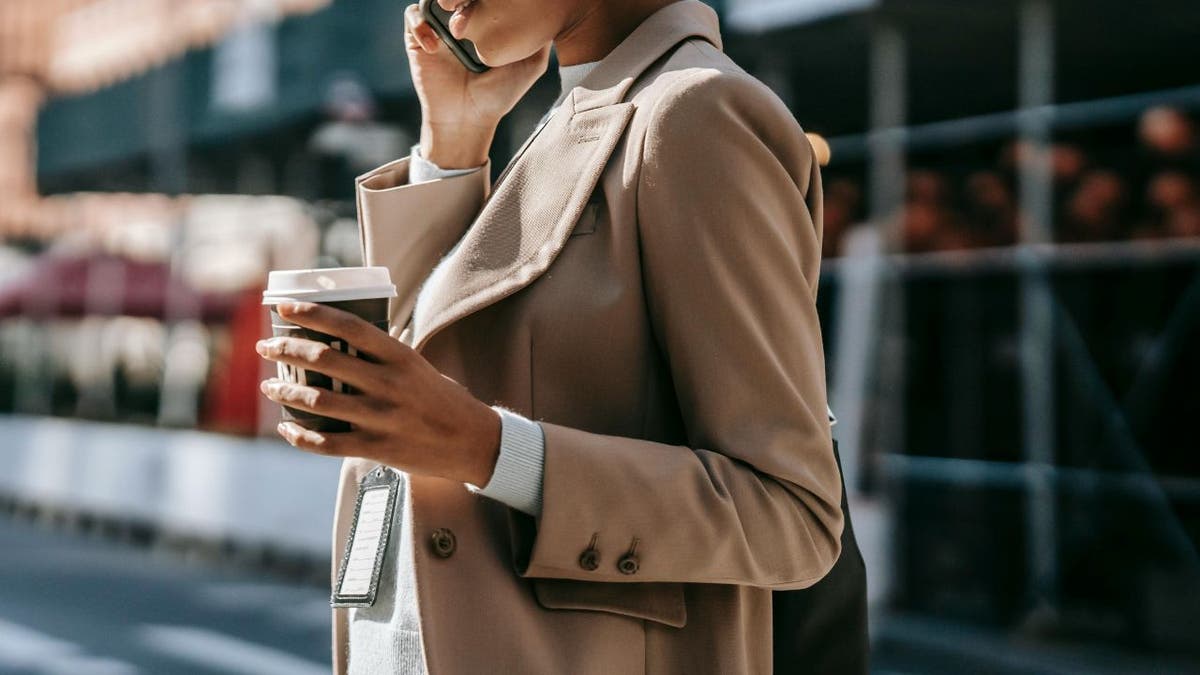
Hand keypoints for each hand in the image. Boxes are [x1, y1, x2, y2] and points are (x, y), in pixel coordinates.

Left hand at [255, 302, 501, 486]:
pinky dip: (300, 436)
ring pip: (319, 401)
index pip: (348, 326)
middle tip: (267, 348)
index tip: (283, 308)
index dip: (312, 314)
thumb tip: (340, 341)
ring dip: (287, 391)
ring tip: (271, 386)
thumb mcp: (418, 366)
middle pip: (325, 360)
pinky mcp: (378, 448)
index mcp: (400, 357)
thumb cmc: (442, 400)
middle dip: (287, 350)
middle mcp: (389, 384)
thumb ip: (383, 357)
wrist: (473, 442)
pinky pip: (327, 443)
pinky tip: (287, 428)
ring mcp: (382, 418)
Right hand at [403, 2, 550, 167]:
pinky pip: (412, 16)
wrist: (468, 119)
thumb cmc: (498, 95)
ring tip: (454, 24)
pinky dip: (420, 24)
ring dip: (440, 4)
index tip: (491, 4)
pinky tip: (434, 46)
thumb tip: (550, 16)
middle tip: (467, 7)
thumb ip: (541, 42)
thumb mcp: (530, 67)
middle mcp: (461, 24)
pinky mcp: (417, 41)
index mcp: (485, 24)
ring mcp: (439, 30)